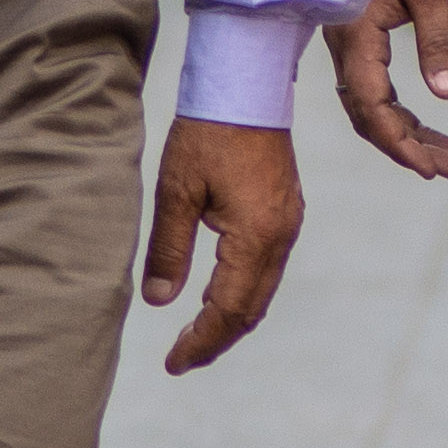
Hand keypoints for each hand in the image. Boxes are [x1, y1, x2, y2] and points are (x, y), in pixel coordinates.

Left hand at [144, 117, 306, 373]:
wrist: (246, 83)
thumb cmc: (207, 132)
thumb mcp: (175, 191)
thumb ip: (168, 250)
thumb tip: (159, 301)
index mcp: (255, 236)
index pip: (229, 310)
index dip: (201, 342)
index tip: (173, 364)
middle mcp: (280, 236)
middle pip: (251, 309)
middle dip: (216, 338)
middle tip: (180, 359)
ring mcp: (289, 223)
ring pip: (262, 290)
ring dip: (230, 316)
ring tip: (194, 334)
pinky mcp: (286, 210)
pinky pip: (267, 268)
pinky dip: (242, 291)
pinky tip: (217, 293)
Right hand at [322, 0, 447, 176]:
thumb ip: (438, 43)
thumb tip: (446, 96)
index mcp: (355, 33)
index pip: (371, 107)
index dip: (400, 144)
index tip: (434, 167)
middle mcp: (342, 40)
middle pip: (366, 112)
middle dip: (406, 145)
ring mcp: (346, 35)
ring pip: (368, 99)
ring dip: (404, 128)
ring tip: (447, 152)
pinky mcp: (357, 26)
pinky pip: (370, 79)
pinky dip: (397, 104)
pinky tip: (427, 114)